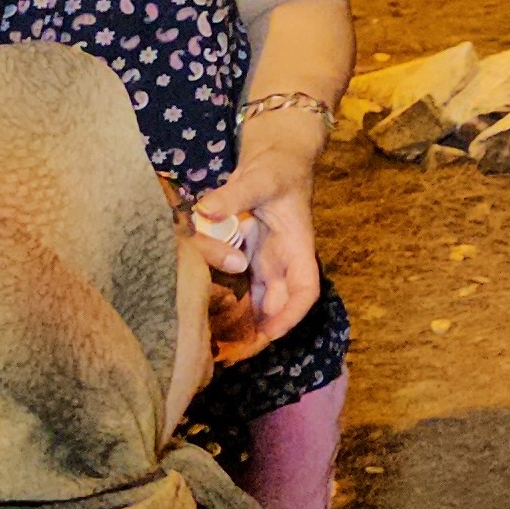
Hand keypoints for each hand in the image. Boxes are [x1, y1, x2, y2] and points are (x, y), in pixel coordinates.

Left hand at [190, 119, 323, 346]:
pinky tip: (210, 317)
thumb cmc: (277, 166)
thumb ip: (233, 194)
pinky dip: (230, 302)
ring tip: (221, 347)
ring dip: (246, 322)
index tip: (270, 333)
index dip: (292, 315)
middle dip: (262, 331)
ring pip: (260, 300)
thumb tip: (205, 210)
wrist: (278, 155)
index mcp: (297, 245)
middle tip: (234, 353)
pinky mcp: (248, 252)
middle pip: (280, 304)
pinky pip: (241, 285)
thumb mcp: (260, 178)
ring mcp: (266, 257)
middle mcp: (284, 258)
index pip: (305, 289)